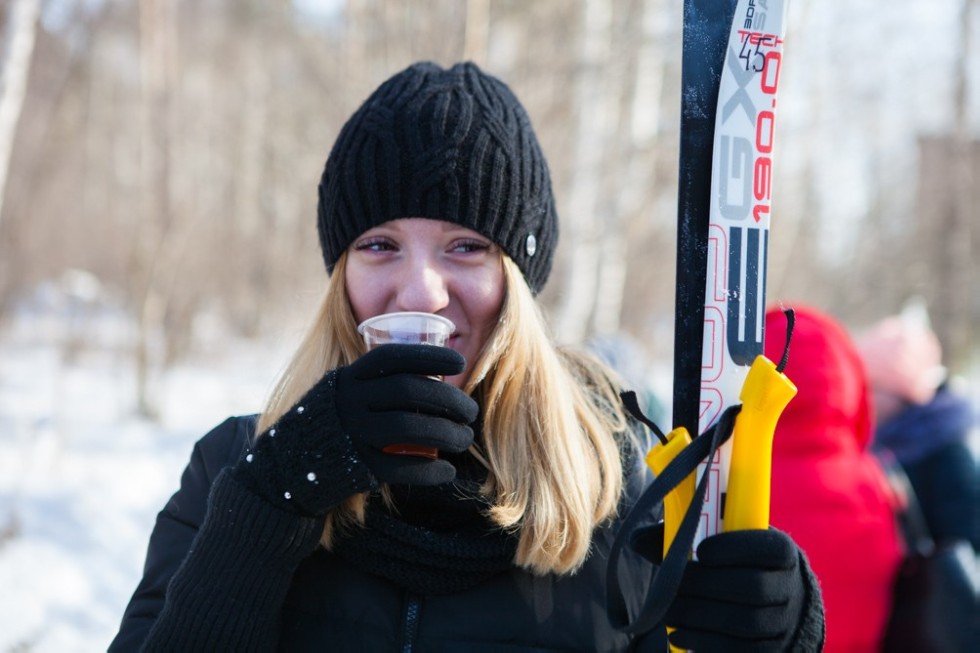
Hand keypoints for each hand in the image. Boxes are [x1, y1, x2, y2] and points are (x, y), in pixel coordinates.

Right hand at [335, 343, 477, 484]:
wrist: (292, 465)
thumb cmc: (339, 422)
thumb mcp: (351, 392)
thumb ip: (382, 384)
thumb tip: (441, 379)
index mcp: (351, 376)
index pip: (394, 356)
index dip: (430, 356)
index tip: (461, 363)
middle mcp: (349, 400)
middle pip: (408, 389)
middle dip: (448, 398)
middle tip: (471, 412)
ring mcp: (352, 433)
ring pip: (407, 427)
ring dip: (446, 433)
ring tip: (464, 439)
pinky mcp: (355, 466)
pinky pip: (398, 468)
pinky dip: (429, 471)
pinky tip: (447, 471)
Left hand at [665, 528, 806, 651]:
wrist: (774, 608)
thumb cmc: (736, 566)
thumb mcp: (722, 544)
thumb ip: (682, 536)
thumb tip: (636, 540)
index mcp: (782, 552)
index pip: (767, 547)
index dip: (733, 549)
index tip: (700, 551)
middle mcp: (791, 589)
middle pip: (752, 588)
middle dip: (705, 586)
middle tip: (671, 585)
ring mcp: (785, 625)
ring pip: (745, 622)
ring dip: (699, 616)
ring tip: (668, 611)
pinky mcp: (771, 652)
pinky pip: (740, 651)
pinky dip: (704, 644)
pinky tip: (678, 635)